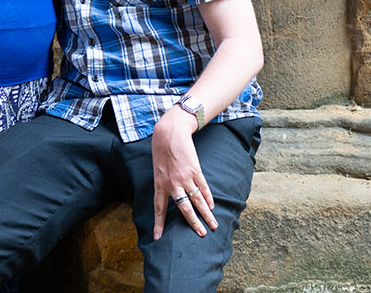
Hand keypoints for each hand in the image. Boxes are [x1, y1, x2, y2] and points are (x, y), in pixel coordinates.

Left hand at [151, 106, 216, 239]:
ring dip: (206, 214)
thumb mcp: (157, 170)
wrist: (170, 133)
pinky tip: (212, 207)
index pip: (159, 209)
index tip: (157, 238)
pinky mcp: (195, 170)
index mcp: (160, 184)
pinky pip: (203, 188)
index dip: (159, 224)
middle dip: (193, 223)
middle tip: (200, 234)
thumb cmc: (161, 150)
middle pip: (184, 208)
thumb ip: (164, 184)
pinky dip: (208, 198)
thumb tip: (172, 197)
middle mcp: (172, 184)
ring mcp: (185, 178)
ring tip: (213, 225)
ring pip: (197, 200)